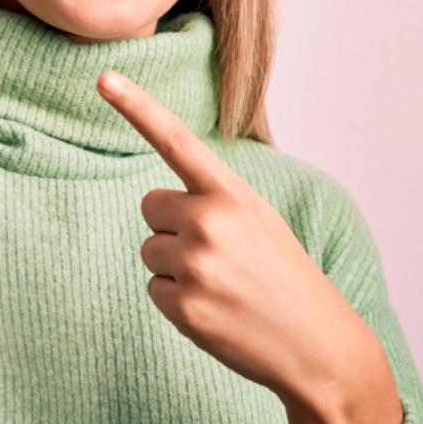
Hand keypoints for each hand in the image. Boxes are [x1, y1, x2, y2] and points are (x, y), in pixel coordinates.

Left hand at [96, 68, 385, 414]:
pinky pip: (154, 289)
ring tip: (222, 284)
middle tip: (219, 254)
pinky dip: (177, 301)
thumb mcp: (258, 218)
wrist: (318, 346)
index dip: (137, 106)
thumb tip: (157, 202)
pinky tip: (215, 310)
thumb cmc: (283, 273)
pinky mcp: (184, 307)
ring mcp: (195, 265)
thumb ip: (212, 197)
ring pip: (150, 250)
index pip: (174, 139)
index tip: (104, 78)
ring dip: (176, 267)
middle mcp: (209, 221)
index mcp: (230, 193)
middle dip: (173, 226)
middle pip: (150, 206)